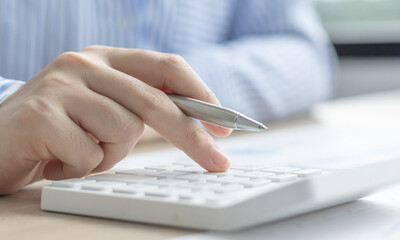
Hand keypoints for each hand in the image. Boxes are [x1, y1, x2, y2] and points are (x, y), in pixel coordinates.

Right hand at [0, 46, 231, 194]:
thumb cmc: (58, 131)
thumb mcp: (104, 109)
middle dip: (191, 136)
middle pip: (155, 101)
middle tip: (217, 162)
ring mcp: (60, 85)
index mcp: (106, 58)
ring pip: (122, 132)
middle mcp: (83, 62)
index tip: (225, 126)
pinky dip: (80, 168)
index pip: (167, 67)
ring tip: (77, 151)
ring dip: (108, 155)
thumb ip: (142, 107)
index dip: (202, 96)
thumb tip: (201, 123)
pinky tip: (56, 160)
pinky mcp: (40, 115)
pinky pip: (90, 155)